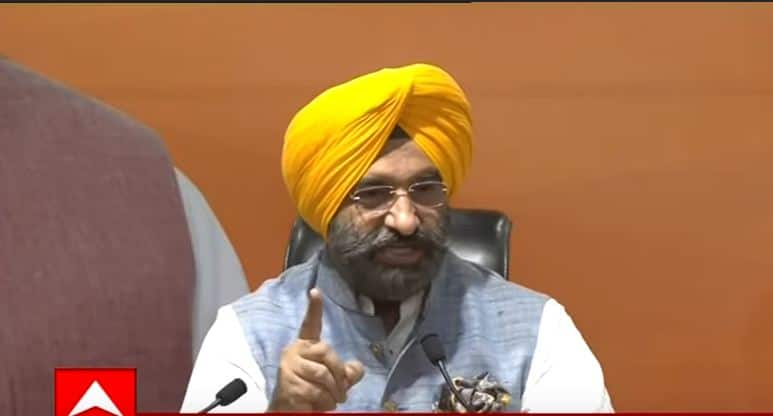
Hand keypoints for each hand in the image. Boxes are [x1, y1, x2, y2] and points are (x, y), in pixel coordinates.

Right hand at [268, 288, 364, 411]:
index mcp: (305, 347)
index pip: (310, 324)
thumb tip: (356, 368)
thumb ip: (347, 372)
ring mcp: (289, 367)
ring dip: (333, 393)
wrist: (289, 412)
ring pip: (323, 375)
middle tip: (342, 391)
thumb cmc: (310, 393)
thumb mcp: (333, 382)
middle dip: (339, 374)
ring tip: (331, 400)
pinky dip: (324, 402)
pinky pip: (315, 391)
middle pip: (327, 352)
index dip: (314, 309)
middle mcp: (294, 352)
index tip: (316, 291)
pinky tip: (318, 405)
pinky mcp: (288, 384)